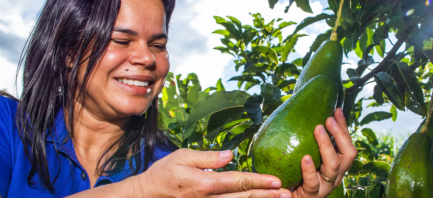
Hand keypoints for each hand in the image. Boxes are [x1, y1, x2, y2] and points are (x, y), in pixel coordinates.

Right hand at [139, 149, 291, 197]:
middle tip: (286, 193)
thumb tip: (231, 155)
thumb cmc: (163, 174)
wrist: (146, 196)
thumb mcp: (183, 157)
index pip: (239, 183)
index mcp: (206, 184)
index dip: (259, 182)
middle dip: (266, 196)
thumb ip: (208, 158)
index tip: (277, 181)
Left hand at [292, 108, 357, 196]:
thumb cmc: (294, 177)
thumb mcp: (303, 157)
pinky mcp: (311, 195)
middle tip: (328, 119)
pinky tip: (305, 158)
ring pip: (334, 166)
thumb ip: (306, 142)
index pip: (346, 144)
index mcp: (336, 165)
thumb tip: (301, 115)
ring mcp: (324, 187)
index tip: (336, 110)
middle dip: (340, 134)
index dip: (343, 127)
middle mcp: (335, 175)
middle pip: (348, 154)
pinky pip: (313, 183)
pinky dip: (309, 170)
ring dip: (327, 146)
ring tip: (318, 129)